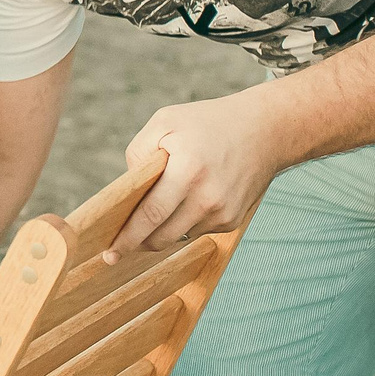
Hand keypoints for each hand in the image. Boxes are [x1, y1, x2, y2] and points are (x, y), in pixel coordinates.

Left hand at [109, 87, 292, 256]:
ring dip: (161, 230)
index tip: (110, 253)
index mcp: (188, 171)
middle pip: (161, 235)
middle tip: (118, 245)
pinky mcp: (232, 221)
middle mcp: (208, 198)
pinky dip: (183, 222)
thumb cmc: (208, 123)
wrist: (264, 131)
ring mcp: (223, 213)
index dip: (127, 237)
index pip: (150, 214)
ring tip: (155, 209)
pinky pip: (196, 230)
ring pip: (177, 235)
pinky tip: (186, 201)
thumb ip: (139, 152)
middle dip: (138, 242)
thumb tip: (127, 188)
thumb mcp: (166, 122)